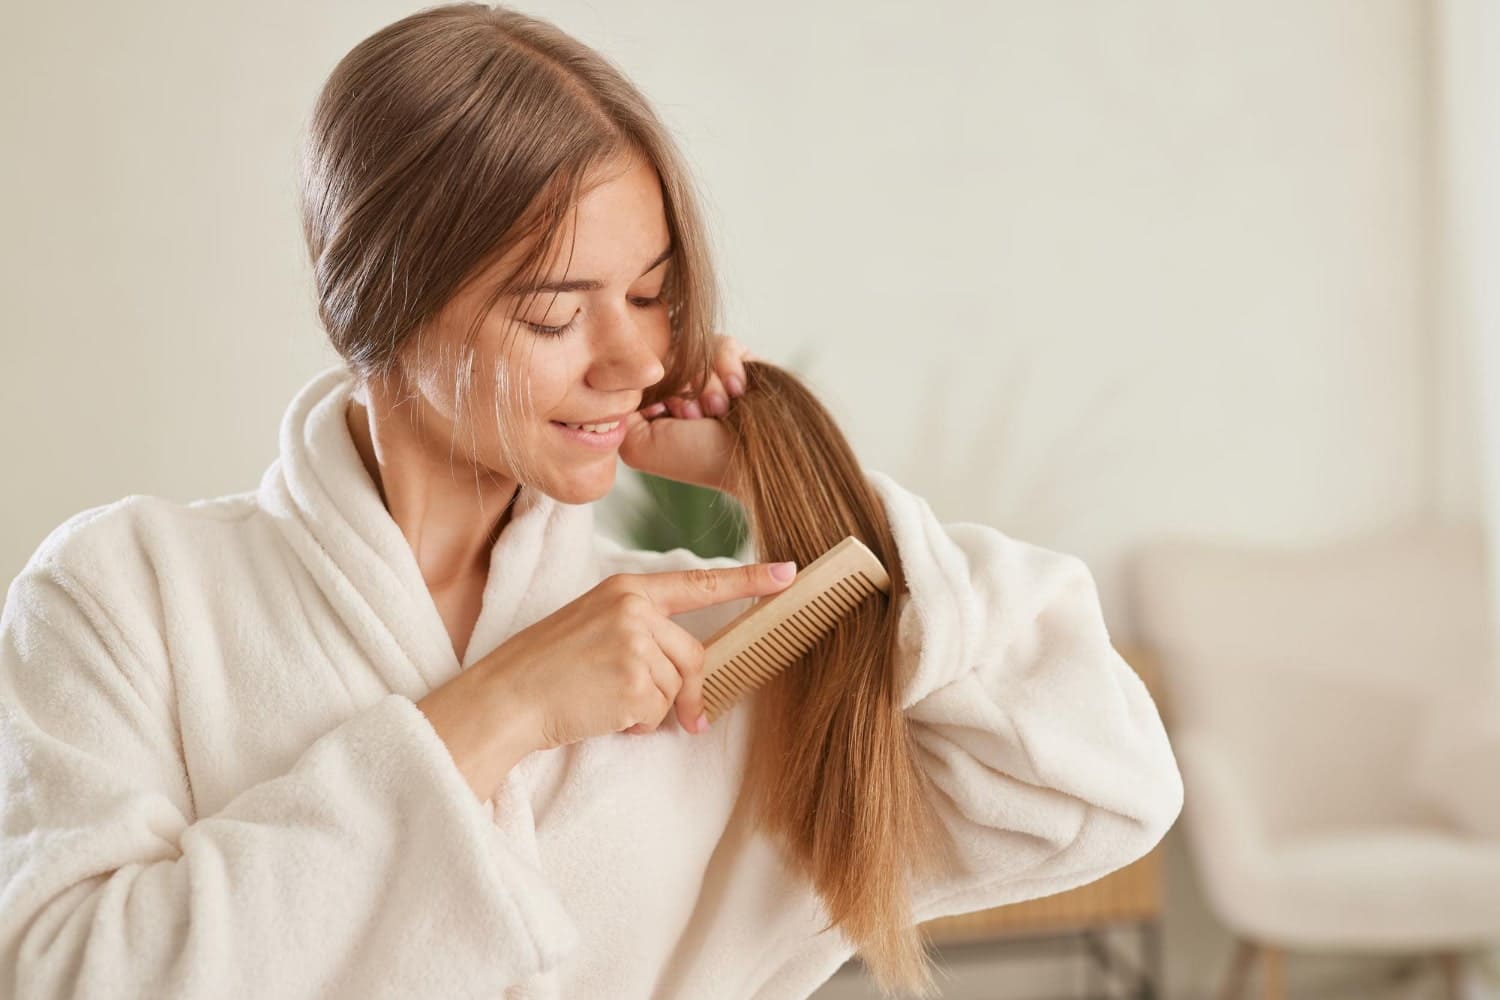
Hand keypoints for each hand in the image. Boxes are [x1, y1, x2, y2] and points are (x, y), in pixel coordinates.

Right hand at [482, 560, 796, 755]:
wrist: (505, 697)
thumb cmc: (546, 667)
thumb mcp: (596, 628)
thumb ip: (647, 636)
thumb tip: (696, 684)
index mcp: (627, 588)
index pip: (700, 583)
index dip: (749, 581)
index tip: (789, 574)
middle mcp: (635, 609)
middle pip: (694, 656)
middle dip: (675, 688)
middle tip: (626, 696)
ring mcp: (636, 644)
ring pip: (677, 689)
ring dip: (648, 707)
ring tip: (601, 697)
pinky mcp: (634, 681)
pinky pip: (660, 714)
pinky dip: (634, 723)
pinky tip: (600, 712)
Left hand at [618, 333, 755, 494]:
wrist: (754, 461)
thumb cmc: (699, 459)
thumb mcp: (639, 444)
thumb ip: (618, 412)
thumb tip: (617, 383)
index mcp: (657, 404)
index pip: (642, 371)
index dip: (657, 388)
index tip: (673, 414)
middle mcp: (683, 387)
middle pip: (668, 356)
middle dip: (684, 386)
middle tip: (698, 415)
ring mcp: (711, 374)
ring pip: (695, 350)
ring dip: (708, 382)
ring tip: (721, 408)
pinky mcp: (738, 363)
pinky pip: (723, 343)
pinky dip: (729, 368)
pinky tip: (739, 391)